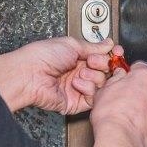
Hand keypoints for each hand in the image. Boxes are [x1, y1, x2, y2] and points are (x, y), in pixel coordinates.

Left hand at [0, 37, 119, 114]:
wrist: (29, 74)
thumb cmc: (42, 56)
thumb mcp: (72, 44)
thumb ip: (93, 46)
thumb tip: (108, 43)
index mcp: (77, 57)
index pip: (103, 57)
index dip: (111, 55)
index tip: (117, 52)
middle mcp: (78, 72)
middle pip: (105, 71)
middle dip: (102, 65)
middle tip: (91, 62)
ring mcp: (77, 88)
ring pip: (101, 85)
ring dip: (94, 77)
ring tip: (80, 73)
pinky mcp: (75, 102)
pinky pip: (93, 99)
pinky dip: (89, 90)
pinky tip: (78, 84)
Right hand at [89, 62, 146, 146]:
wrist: (120, 140)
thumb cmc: (111, 116)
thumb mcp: (103, 91)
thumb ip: (115, 80)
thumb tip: (119, 76)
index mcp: (144, 78)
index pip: (140, 68)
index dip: (131, 74)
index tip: (126, 80)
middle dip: (141, 93)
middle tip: (126, 103)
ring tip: (133, 119)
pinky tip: (139, 129)